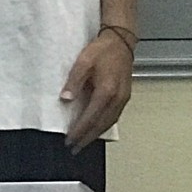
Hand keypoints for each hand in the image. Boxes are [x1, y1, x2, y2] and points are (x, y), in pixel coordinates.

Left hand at [61, 29, 132, 149]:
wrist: (121, 42)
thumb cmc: (102, 50)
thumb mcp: (83, 62)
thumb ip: (74, 82)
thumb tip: (66, 99)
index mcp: (106, 92)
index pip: (90, 117)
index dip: (79, 130)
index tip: (69, 140)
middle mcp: (117, 99)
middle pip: (101, 125)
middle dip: (87, 138)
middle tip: (75, 148)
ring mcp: (123, 99)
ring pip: (109, 123)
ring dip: (96, 134)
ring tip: (83, 142)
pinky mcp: (124, 97)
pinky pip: (113, 117)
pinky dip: (104, 126)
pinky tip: (97, 128)